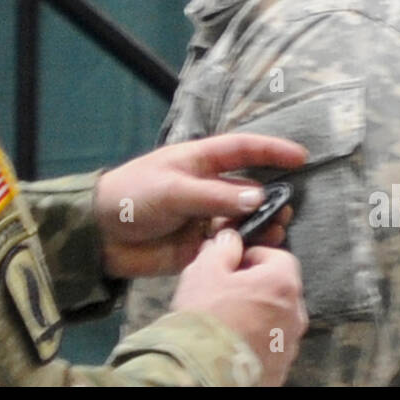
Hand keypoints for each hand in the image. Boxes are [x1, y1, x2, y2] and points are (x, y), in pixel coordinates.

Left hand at [93, 133, 305, 278]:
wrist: (99, 235)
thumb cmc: (132, 197)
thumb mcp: (173, 190)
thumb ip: (215, 196)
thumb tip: (258, 197)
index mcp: (198, 161)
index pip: (242, 150)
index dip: (271, 151)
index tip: (301, 157)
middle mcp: (205, 187)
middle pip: (248, 187)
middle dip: (271, 195)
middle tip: (288, 208)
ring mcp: (203, 216)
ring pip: (242, 218)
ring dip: (262, 222)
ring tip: (278, 229)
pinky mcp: (199, 245)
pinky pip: (230, 244)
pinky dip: (247, 245)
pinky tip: (259, 249)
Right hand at [171, 229, 307, 385]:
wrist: (202, 373)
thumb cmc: (205, 318)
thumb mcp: (204, 271)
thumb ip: (221, 248)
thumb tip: (229, 240)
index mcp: (282, 284)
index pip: (279, 256)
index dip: (254, 256)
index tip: (233, 263)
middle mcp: (295, 314)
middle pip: (279, 288)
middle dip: (255, 286)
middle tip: (225, 291)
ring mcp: (290, 344)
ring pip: (275, 318)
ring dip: (256, 314)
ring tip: (226, 320)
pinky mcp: (281, 368)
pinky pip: (270, 345)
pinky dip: (255, 339)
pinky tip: (231, 341)